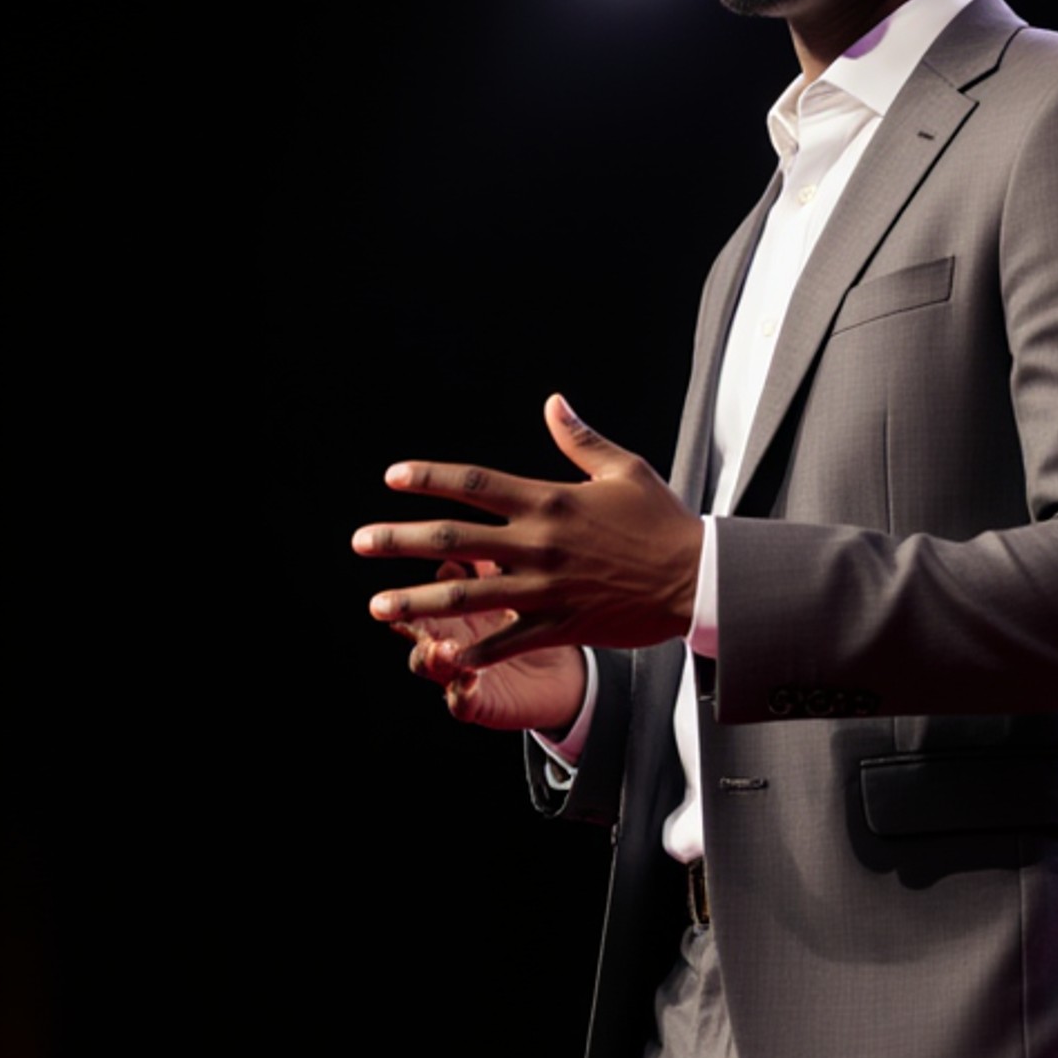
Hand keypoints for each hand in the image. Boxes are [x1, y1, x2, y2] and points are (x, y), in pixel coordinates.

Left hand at [354, 395, 702, 671]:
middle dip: (400, 541)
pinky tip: (440, 655)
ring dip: (417, 599)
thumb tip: (553, 402)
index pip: (475, 484)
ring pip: (467, 595)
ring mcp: (546, 587)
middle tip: (360, 542)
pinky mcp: (561, 625)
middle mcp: (539, 543)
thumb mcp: (624, 469)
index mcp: (550, 500)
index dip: (429, 479)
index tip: (392, 477)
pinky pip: (506, 640)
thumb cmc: (663, 521)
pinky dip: (473, 650)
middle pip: (454, 539)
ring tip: (378, 605)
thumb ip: (580, 439)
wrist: (698, 577)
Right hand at [387, 559, 589, 729]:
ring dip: (431, 653)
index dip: (446, 571)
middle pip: (419, 617)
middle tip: (408, 602)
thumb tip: (506, 515)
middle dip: (406, 608)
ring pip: (427, 661)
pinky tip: (466, 683)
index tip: (452, 564)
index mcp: (467, 599)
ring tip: (441, 647)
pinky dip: (459, 694)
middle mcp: (453, 632)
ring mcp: (458, 668)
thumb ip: (509, 559)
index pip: (447, 580)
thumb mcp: (527, 587)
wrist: (565, 680)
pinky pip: (461, 701)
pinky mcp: (476, 702)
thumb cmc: (542, 620)